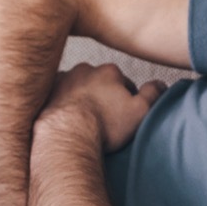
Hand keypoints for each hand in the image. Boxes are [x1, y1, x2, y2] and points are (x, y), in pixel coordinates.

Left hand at [35, 63, 165, 151]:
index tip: (123, 116)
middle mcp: (85, 69)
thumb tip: (161, 83)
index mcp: (109, 71)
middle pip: (99, 83)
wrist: (66, 135)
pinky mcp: (45, 93)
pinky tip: (65, 119)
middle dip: (102, 96)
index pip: (123, 83)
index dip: (126, 100)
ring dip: (81, 98)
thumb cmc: (104, 125)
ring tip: (83, 121)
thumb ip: (153, 94)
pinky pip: (56, 96)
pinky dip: (61, 104)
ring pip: (77, 87)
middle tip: (103, 119)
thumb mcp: (140, 112)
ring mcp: (63, 79)